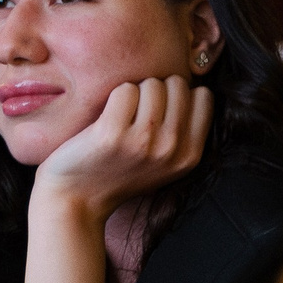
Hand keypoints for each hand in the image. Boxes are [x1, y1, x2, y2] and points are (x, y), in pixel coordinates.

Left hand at [32, 76, 212, 228]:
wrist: (78, 199)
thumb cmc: (120, 172)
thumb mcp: (166, 162)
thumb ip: (184, 130)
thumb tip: (194, 85)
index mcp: (190, 155)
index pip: (204, 96)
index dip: (181, 95)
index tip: (162, 110)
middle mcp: (171, 149)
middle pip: (177, 84)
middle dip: (157, 91)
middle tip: (138, 114)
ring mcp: (143, 141)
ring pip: (152, 83)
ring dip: (135, 92)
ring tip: (122, 118)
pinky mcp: (112, 134)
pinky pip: (125, 90)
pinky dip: (114, 97)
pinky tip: (106, 119)